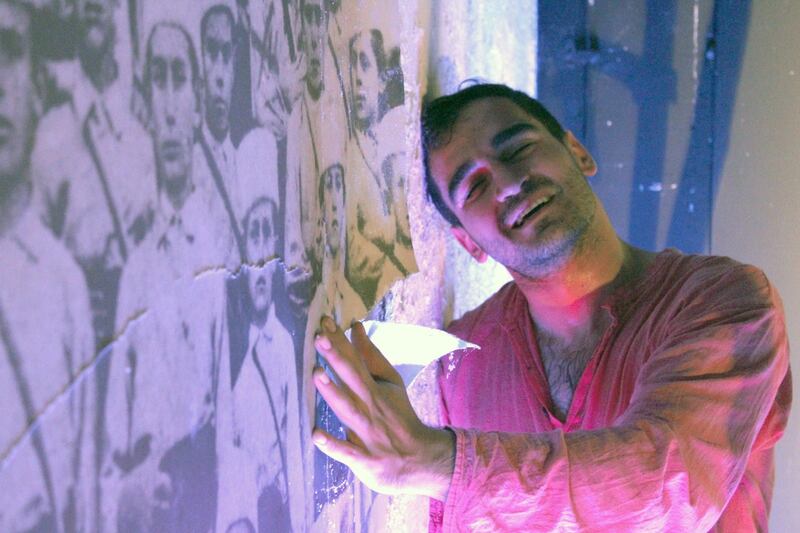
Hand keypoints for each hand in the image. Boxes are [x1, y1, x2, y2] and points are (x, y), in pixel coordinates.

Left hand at [312, 317, 454, 499]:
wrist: (419, 458)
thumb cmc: (398, 416)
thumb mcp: (390, 382)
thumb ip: (370, 355)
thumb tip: (355, 326)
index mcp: (374, 388)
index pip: (355, 360)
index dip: (340, 341)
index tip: (324, 321)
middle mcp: (370, 407)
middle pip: (352, 379)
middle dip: (336, 358)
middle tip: (319, 338)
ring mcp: (366, 432)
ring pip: (347, 410)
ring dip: (332, 393)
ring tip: (316, 374)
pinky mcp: (362, 458)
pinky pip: (346, 451)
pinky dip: (332, 444)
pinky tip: (316, 435)